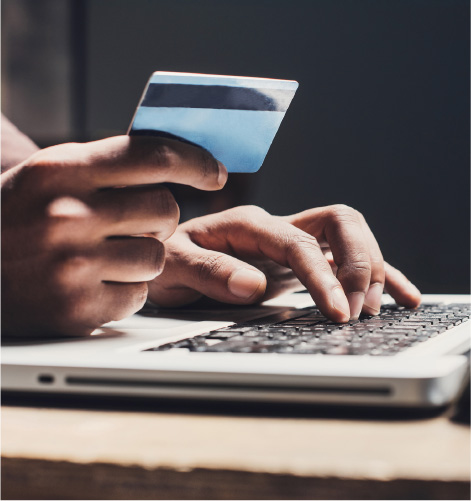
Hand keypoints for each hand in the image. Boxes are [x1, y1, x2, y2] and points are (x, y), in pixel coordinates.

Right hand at [1, 136, 226, 336]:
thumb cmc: (18, 214)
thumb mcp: (52, 173)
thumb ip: (110, 163)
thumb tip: (179, 159)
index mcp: (63, 170)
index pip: (151, 155)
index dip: (194, 161)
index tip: (215, 171)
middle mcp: (67, 215)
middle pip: (165, 209)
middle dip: (160, 216)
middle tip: (134, 221)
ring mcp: (71, 266)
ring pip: (157, 258)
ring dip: (143, 257)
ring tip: (105, 255)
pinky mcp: (76, 309)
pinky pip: (138, 295)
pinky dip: (125, 289)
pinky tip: (94, 282)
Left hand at [148, 205, 420, 321]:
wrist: (163, 263)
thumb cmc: (165, 261)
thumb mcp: (173, 266)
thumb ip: (209, 271)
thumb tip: (254, 285)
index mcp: (248, 224)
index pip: (299, 243)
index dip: (324, 275)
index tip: (337, 311)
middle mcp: (275, 229)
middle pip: (340, 222)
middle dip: (359, 263)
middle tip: (357, 310)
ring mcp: (290, 244)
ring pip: (349, 237)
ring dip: (370, 268)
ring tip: (372, 309)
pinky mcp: (298, 264)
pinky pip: (344, 260)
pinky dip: (376, 275)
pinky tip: (401, 295)